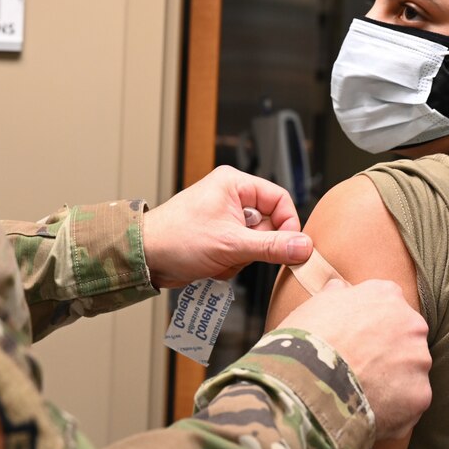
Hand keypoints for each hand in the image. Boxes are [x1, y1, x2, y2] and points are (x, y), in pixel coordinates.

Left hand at [141, 166, 311, 288]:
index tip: (290, 247)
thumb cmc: (177, 239)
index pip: (279, 199)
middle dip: (256, 246)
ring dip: (241, 257)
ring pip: (255, 242)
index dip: (288, 224)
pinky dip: (231, 263)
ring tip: (219, 258)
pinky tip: (213, 264)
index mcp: (234, 183)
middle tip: (240, 254)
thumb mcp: (231, 244)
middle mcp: (230, 196)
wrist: (145, 257)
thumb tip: (304, 246)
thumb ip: (272, 246)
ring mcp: (224, 218)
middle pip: (269, 224)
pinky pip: (240, 252)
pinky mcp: (218, 236)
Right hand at [278, 278, 431, 438]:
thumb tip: (339, 288)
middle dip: (388, 353)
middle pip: (406, 339)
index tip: (357, 338)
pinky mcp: (420, 394)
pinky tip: (368, 409)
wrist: (309, 381)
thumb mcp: (315, 305)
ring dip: (392, 382)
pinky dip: (394, 408)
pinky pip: (410, 402)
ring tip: (361, 393)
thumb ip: (335, 294)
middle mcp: (411, 323)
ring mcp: (419, 360)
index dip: (372, 325)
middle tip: (360, 368)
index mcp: (386, 295)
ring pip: (410, 372)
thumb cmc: (307, 339)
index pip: (389, 305)